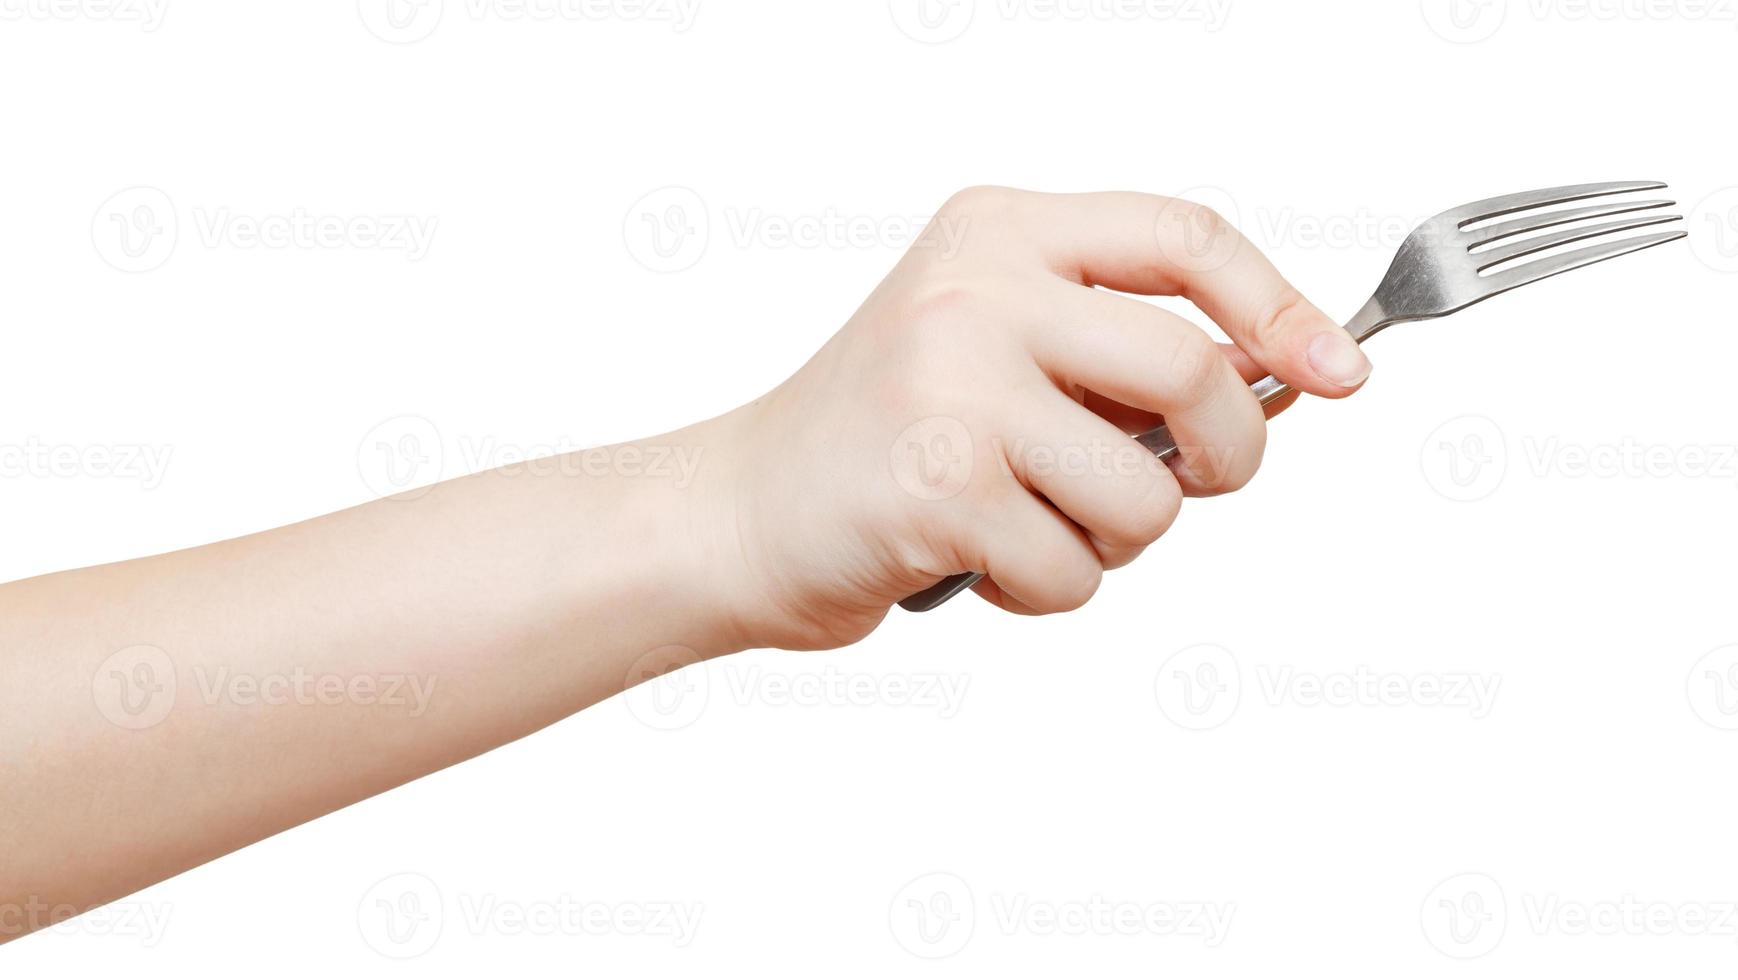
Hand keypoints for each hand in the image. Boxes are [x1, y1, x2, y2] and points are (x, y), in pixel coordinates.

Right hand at [712, 187, 1371, 649]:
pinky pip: (1075, 572)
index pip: (1184, 235)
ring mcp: (951, 385)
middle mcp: (974, 290)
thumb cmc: (882, 437)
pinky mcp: (936, 488)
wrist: (738, 511)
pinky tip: (978, 561)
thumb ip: (1110, 346)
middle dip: (1229, 455)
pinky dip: (1048, 590)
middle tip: (1194, 485)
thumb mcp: (988, 341)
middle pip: (1191, 369)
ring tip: (1035, 526)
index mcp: (998, 234)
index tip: (1340, 367)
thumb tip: (1281, 378)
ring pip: (1147, 496)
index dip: (1281, 305)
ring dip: (1115, 542)